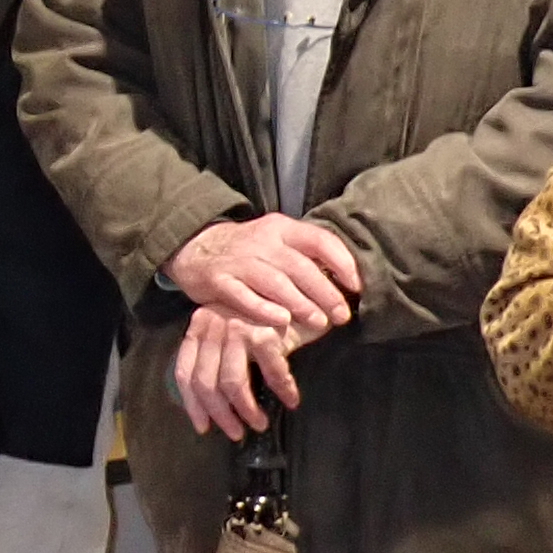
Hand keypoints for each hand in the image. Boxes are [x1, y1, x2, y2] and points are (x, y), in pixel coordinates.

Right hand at [165, 215, 362, 338]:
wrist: (196, 248)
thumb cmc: (249, 251)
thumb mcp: (277, 241)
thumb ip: (306, 255)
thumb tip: (346, 279)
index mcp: (281, 229)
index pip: (318, 240)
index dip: (341, 262)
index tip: (356, 285)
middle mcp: (262, 242)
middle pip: (300, 267)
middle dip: (325, 292)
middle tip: (341, 315)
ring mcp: (239, 261)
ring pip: (275, 282)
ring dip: (301, 303)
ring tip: (320, 322)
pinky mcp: (219, 280)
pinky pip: (243, 295)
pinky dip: (264, 308)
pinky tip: (282, 320)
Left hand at [172, 306, 303, 438]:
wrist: (304, 287)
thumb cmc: (269, 315)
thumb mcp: (234, 333)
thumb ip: (217, 358)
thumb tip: (212, 405)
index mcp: (199, 325)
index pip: (185, 371)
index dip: (192, 404)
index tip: (204, 427)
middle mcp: (212, 323)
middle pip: (205, 382)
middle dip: (221, 414)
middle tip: (235, 433)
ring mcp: (237, 326)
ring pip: (232, 383)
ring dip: (247, 410)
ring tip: (259, 423)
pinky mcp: (265, 331)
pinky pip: (271, 374)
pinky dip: (283, 391)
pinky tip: (291, 401)